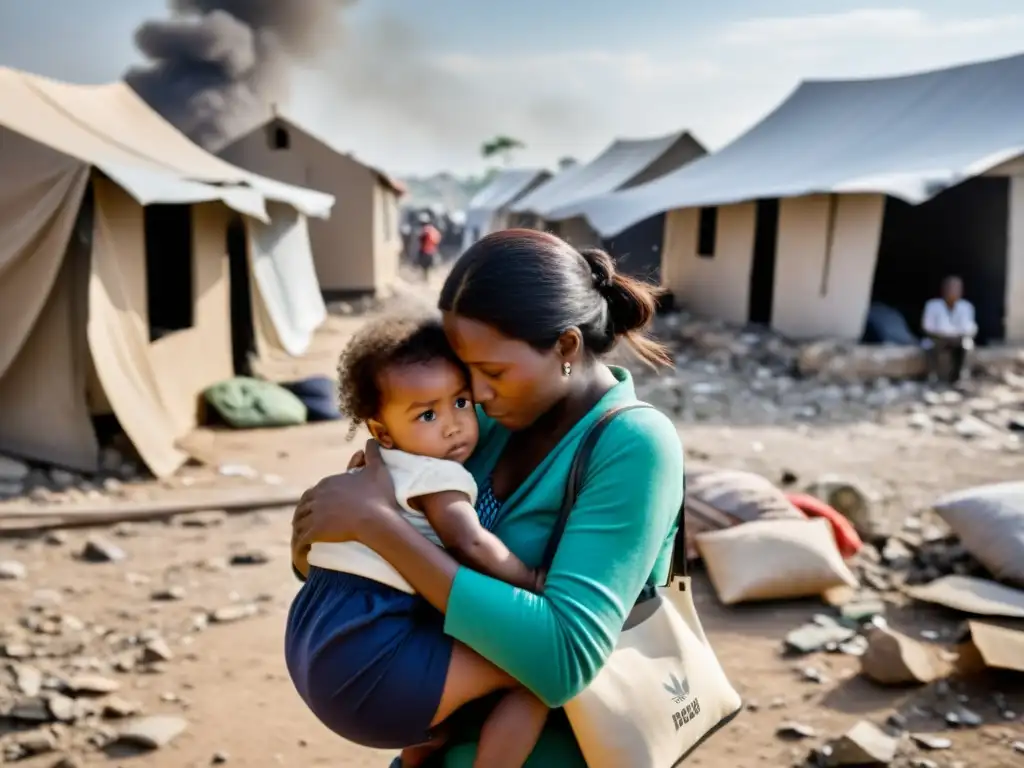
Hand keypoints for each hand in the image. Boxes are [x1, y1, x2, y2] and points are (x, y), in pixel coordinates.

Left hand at [291, 441, 398, 567]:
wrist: (377, 520)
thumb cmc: (378, 496)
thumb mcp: (377, 470)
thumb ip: (373, 454)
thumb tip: (371, 440)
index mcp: (328, 483)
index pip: (313, 492)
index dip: (313, 501)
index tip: (316, 509)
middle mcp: (318, 496)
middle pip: (303, 506)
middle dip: (302, 514)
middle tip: (305, 524)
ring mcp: (315, 514)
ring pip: (299, 522)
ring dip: (299, 530)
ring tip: (301, 538)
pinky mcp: (314, 531)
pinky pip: (302, 539)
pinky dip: (299, 545)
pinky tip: (301, 551)